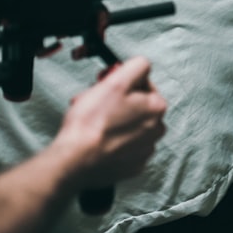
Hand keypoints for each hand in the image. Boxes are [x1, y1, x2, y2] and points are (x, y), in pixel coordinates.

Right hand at [51, 56, 167, 189]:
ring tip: (90, 122)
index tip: (105, 84)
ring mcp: (144, 150)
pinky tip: (97, 140)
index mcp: (157, 108)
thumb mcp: (116, 82)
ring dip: (112, 120)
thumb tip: (143, 66)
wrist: (75, 161)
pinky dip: (112, 141)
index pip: (143, 84)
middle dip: (114, 101)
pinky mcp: (132, 166)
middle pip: (135, 105)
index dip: (122, 82)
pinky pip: (124, 146)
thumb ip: (137, 67)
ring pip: (128, 125)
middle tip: (92, 102)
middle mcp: (156, 130)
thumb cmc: (92, 121)